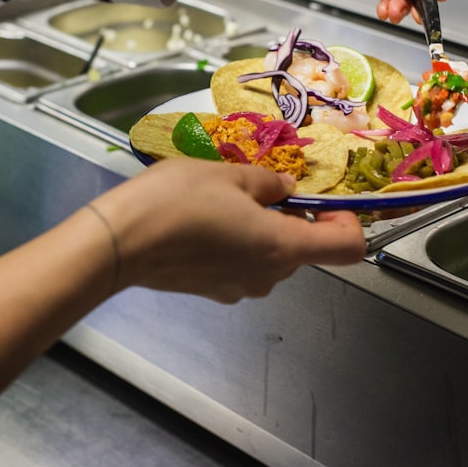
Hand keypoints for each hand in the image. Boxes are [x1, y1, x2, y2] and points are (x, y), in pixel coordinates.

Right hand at [92, 158, 364, 302]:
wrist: (119, 242)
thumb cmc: (177, 202)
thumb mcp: (229, 175)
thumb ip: (268, 183)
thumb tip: (286, 189)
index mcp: (282, 246)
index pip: (347, 248)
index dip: (347, 221)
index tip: (325, 201)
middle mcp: (268, 275)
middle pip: (304, 249)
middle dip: (293, 217)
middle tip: (262, 186)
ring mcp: (240, 288)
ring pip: (272, 256)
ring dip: (263, 228)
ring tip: (226, 200)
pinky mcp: (214, 291)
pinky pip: (243, 265)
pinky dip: (238, 243)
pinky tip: (205, 222)